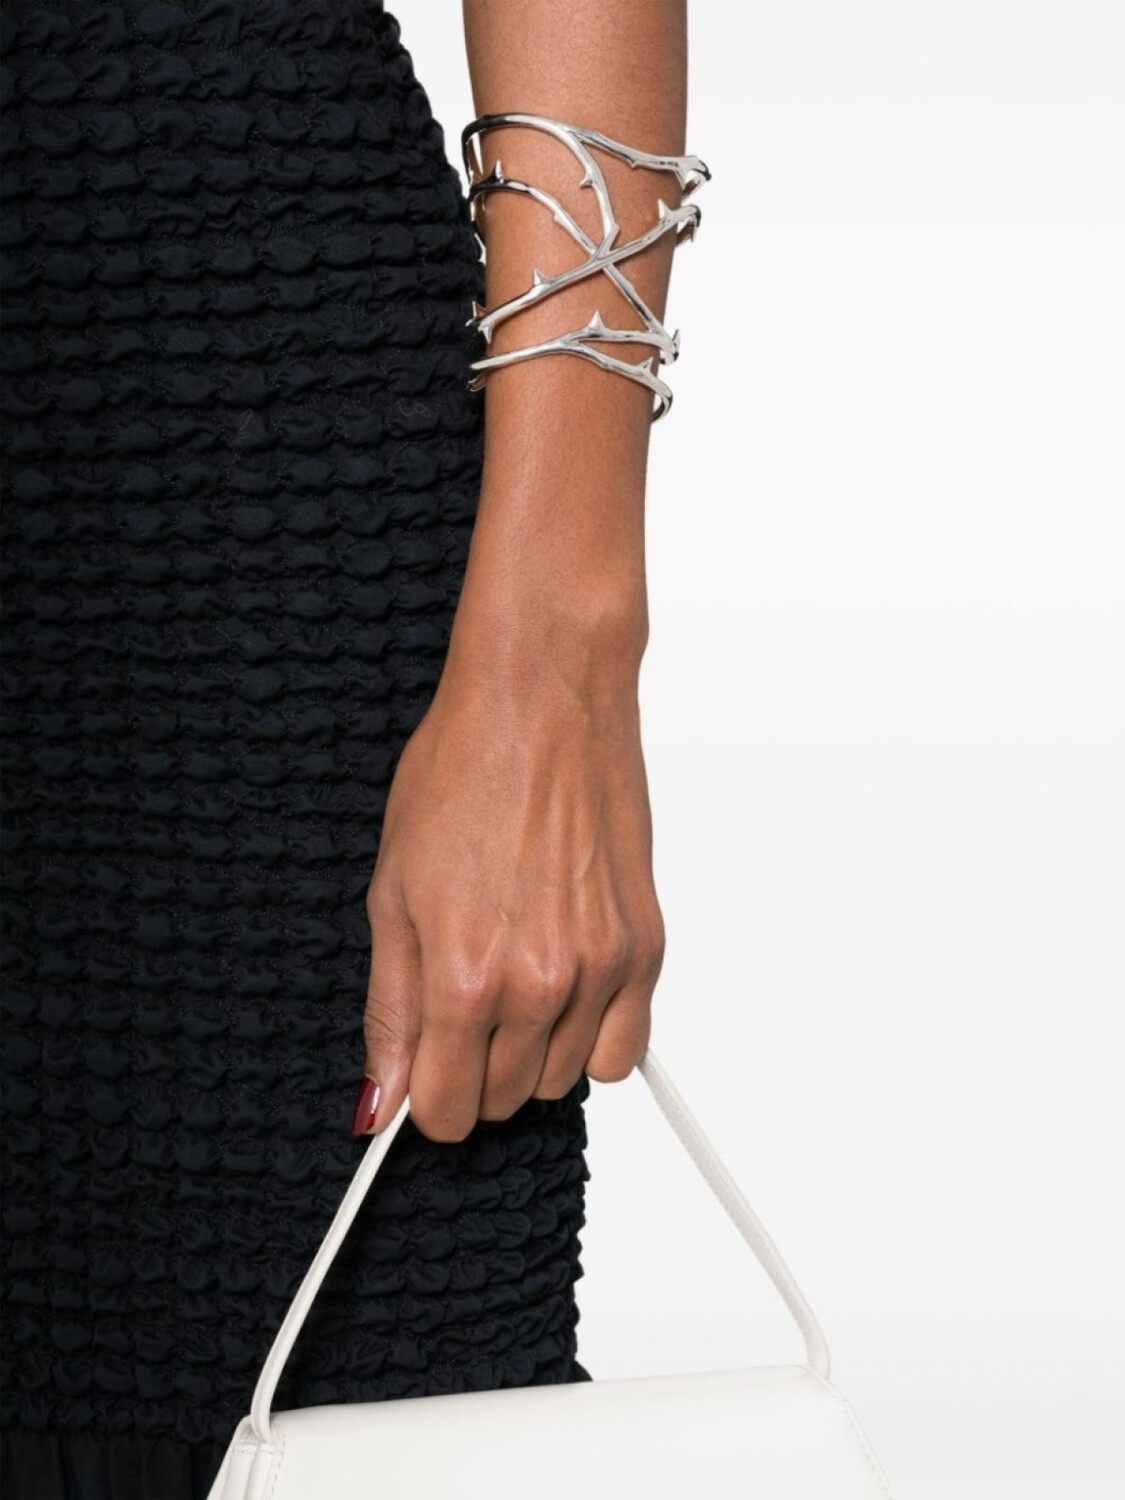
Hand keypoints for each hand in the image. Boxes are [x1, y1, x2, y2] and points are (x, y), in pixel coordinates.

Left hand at [352, 631, 664, 1141]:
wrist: (544, 698)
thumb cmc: (462, 773)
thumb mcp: (392, 893)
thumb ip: (390, 1010)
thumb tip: (383, 1102)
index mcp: (462, 978)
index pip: (447, 1112)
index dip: (428, 1099)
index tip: (425, 1070)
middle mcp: (539, 986)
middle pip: (505, 1103)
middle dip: (475, 1071)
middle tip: (463, 999)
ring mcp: (601, 969)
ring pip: (563, 1082)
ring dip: (532, 1053)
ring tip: (513, 971)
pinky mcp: (645, 946)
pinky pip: (624, 1050)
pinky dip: (592, 1038)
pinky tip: (565, 987)